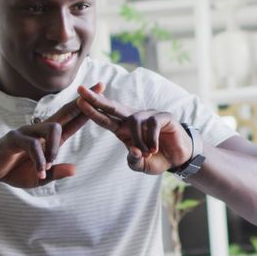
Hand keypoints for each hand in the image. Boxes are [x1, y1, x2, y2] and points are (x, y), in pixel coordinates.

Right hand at [0, 83, 103, 187]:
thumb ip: (55, 173)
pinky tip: (40, 171)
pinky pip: (32, 145)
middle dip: (83, 102)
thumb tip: (75, 170)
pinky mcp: (14, 138)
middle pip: (65, 112)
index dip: (86, 109)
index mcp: (49, 138)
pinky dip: (39, 160)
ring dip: (55, 148)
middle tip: (98, 88)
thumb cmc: (15, 171)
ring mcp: (26, 131)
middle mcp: (39, 129)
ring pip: (52, 129)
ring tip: (50, 165)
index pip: (72, 120)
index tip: (101, 93)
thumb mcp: (40, 177)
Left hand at [76, 85, 191, 174]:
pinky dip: (151, 139)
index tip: (77, 100)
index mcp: (124, 129)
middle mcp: (134, 119)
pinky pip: (152, 124)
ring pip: (134, 122)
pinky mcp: (163, 116)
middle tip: (80, 90)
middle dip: (96, 99)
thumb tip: (132, 150)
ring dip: (139, 141)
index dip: (91, 110)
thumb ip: (133, 160)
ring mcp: (148, 115)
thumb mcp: (141, 165)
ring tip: (147, 153)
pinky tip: (155, 149)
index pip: (104, 118)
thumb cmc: (157, 159)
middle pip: (112, 106)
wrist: (179, 158)